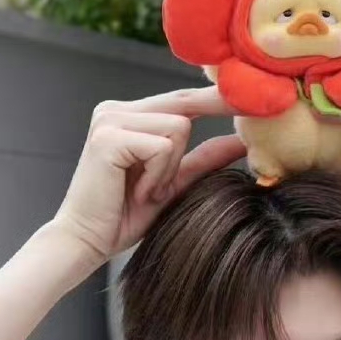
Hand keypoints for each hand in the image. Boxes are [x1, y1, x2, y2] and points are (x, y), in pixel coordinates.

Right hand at [50, 86, 245, 261]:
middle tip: (203, 151)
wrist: (86, 242)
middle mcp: (116, 109)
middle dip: (207, 121)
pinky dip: (157, 176)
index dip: (218, 98)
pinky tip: (136, 192)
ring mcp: (109, 119)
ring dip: (170, 169)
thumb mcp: (174, 182)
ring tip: (146, 191)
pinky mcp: (108, 137)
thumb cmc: (124, 216)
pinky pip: (161, 147)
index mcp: (129, 115)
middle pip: (185, 104)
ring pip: (178, 128)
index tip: (254, 97)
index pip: (183, 98)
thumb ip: (204, 158)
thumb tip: (241, 141)